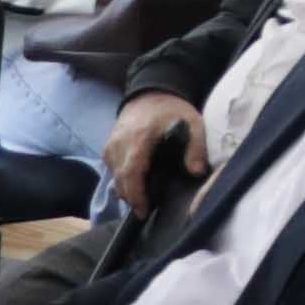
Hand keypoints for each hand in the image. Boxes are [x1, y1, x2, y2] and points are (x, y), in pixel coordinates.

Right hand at [98, 90, 204, 205]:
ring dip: (126, 190)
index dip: (136, 195)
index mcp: (139, 137)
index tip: (144, 210)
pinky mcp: (108, 146)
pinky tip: (135, 185)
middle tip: (145, 211)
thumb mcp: (193, 123)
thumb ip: (196, 147)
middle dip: (131, 198)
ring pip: (114, 176)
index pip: (131, 172)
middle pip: (120, 179)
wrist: (150, 93)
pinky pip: (111, 169)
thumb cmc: (173, 110)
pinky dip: (121, 180)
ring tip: (142, 200)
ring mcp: (111, 144)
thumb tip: (196, 172)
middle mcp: (120, 142)